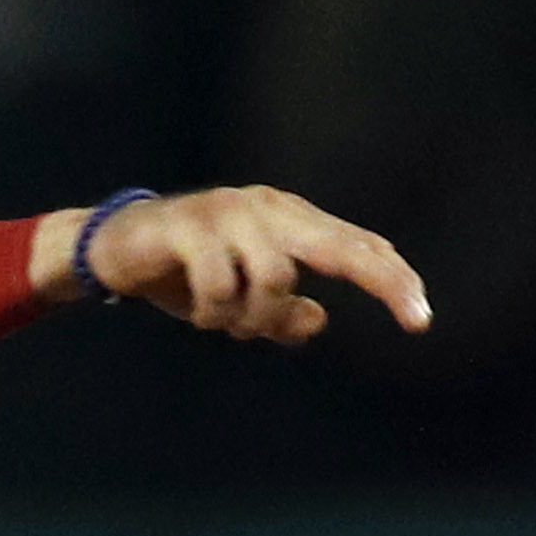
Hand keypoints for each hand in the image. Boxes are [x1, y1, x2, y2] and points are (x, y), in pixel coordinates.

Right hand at [40, 187, 431, 343]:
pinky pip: (221, 284)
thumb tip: (318, 319)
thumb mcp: (240, 300)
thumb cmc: (185, 271)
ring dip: (253, 318)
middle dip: (385, 282)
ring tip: (225, 325)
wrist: (114, 248)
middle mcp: (267, 210)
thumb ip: (281, 313)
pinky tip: (198, 314)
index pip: (355, 246)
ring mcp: (228, 213)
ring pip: (274, 278)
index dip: (392, 279)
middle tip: (417, 320)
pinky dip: (213, 313)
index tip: (421, 319)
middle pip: (341, 247)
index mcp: (287, 222)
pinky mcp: (188, 228)